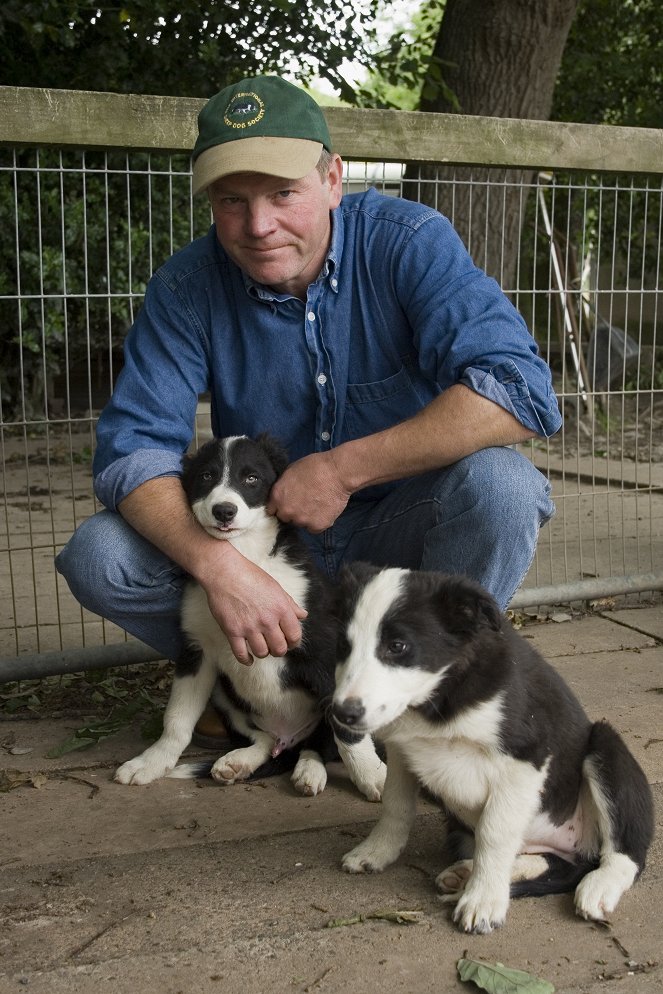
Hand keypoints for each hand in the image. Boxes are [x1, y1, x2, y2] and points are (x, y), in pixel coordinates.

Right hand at [199, 544, 306, 664]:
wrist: (225, 572)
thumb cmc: (251, 576)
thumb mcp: (276, 587)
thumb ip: (290, 604)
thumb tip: (303, 615)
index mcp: (281, 608)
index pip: (295, 635)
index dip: (294, 642)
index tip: (289, 642)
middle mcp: (267, 620)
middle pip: (279, 648)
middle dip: (279, 650)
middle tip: (275, 646)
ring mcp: (249, 627)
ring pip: (262, 653)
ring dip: (263, 652)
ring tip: (261, 646)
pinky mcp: (232, 631)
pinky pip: (241, 654)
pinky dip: (246, 660)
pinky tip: (248, 659)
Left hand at [267, 450, 351, 532]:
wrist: (337, 473)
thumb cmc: (315, 466)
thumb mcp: (290, 471)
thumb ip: (283, 486)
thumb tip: (282, 494)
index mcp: (277, 497)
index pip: (272, 510)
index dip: (280, 506)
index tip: (288, 503)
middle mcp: (287, 511)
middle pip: (286, 518)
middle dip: (293, 512)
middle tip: (304, 503)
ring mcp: (302, 520)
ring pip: (300, 523)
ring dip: (306, 517)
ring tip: (317, 505)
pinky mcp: (317, 526)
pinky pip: (314, 528)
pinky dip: (319, 522)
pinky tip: (324, 511)